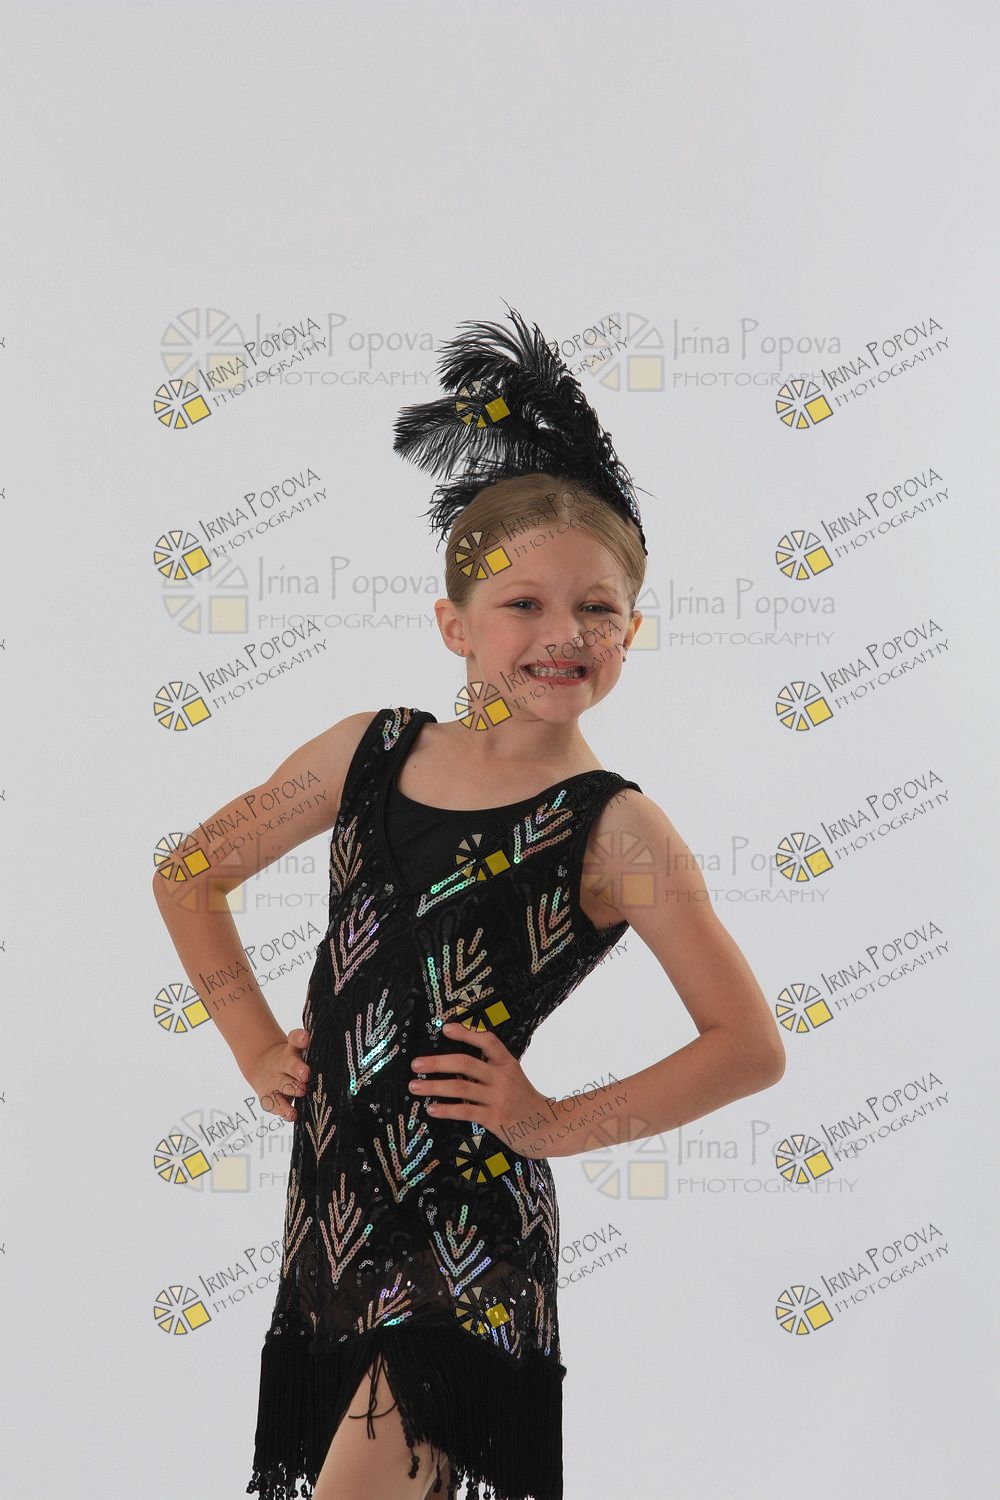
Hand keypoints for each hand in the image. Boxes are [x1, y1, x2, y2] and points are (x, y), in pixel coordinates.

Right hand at [243, 1027, 310, 1122]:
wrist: (264, 1068)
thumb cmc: (292, 1060)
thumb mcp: (298, 1052)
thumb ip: (309, 1050)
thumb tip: (331, 1051)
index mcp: (292, 1050)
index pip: (295, 1039)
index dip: (299, 1038)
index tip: (305, 1038)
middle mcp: (281, 1064)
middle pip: (289, 1064)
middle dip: (298, 1068)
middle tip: (306, 1073)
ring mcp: (274, 1081)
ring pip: (283, 1085)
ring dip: (292, 1088)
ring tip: (302, 1091)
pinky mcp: (268, 1098)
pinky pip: (276, 1105)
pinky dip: (284, 1111)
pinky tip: (292, 1115)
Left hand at [409, 1022, 557, 1158]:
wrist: (547, 1127)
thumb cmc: (523, 1100)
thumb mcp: (512, 1077)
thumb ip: (488, 1070)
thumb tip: (453, 1064)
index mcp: (507, 1063)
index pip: (487, 1041)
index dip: (466, 1033)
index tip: (445, 1028)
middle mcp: (502, 1078)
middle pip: (465, 1063)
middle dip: (437, 1062)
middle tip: (415, 1064)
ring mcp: (498, 1098)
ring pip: (460, 1088)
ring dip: (434, 1086)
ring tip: (414, 1086)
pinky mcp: (495, 1118)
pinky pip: (465, 1111)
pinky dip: (446, 1109)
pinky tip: (431, 1109)